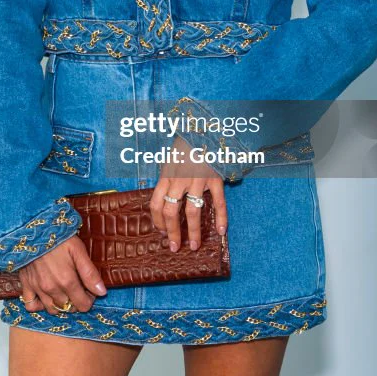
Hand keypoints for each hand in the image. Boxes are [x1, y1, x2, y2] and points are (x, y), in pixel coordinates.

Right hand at [18, 235, 106, 314]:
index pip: (83, 305)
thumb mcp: (79, 251)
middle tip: (79, 288)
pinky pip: (31, 305)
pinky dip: (39, 305)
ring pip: (52, 309)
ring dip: (61, 305)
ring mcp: (38, 288)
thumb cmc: (59, 238)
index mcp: (67, 281)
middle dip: (77, 301)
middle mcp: (52, 289)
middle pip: (69, 308)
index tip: (89, 289)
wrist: (35, 229)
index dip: (89, 299)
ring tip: (65, 292)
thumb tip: (102, 292)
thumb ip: (90, 273)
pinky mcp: (26, 285)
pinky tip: (46, 297)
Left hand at [149, 135, 227, 252]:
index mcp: (166, 176)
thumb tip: (164, 203)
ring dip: (193, 231)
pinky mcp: (215, 178)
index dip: (157, 222)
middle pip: (171, 212)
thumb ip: (167, 180)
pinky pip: (218, 202)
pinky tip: (220, 231)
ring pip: (193, 211)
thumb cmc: (184, 146)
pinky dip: (221, 217)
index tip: (161, 233)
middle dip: (172, 233)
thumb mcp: (169, 161)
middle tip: (174, 247)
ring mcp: (198, 179)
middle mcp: (180, 180)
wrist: (203, 128)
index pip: (156, 204)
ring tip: (194, 245)